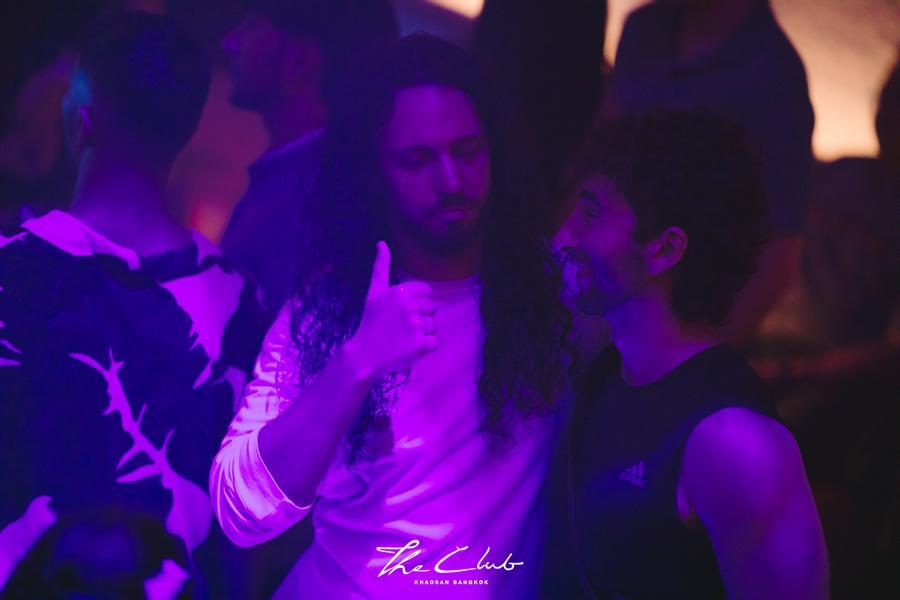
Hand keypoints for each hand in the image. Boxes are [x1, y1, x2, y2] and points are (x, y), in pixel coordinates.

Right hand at [347, 241, 437, 377]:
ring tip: (404, 338)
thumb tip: (382, 242)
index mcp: (401, 291)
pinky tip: (409, 347)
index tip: (402, 313)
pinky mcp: (420, 344)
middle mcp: (409, 306)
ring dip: (423, 333)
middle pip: (432, 310)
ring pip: (434, 326)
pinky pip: (434, 342)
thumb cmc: (371, 321)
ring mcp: (415, 325)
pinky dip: (425, 348)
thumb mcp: (374, 292)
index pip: (427, 293)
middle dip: (421, 319)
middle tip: (402, 327)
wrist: (365, 353)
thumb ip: (381, 267)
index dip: (417, 304)